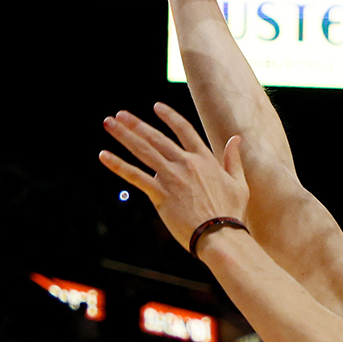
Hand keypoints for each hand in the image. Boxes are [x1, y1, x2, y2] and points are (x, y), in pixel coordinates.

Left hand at [99, 103, 249, 252]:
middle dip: (136, 124)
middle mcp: (185, 163)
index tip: (156, 107)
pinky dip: (118, 165)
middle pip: (156, 137)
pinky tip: (103, 155)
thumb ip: (233, 159)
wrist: (220, 234)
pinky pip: (134, 176)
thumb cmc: (231, 213)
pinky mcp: (160, 194)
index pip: (184, 130)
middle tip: (120, 114)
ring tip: (109, 123)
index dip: (169, 117)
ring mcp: (171, 177)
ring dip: (124, 135)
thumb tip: (236, 138)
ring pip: (143, 151)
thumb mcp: (238, 183)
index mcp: (204, 159)